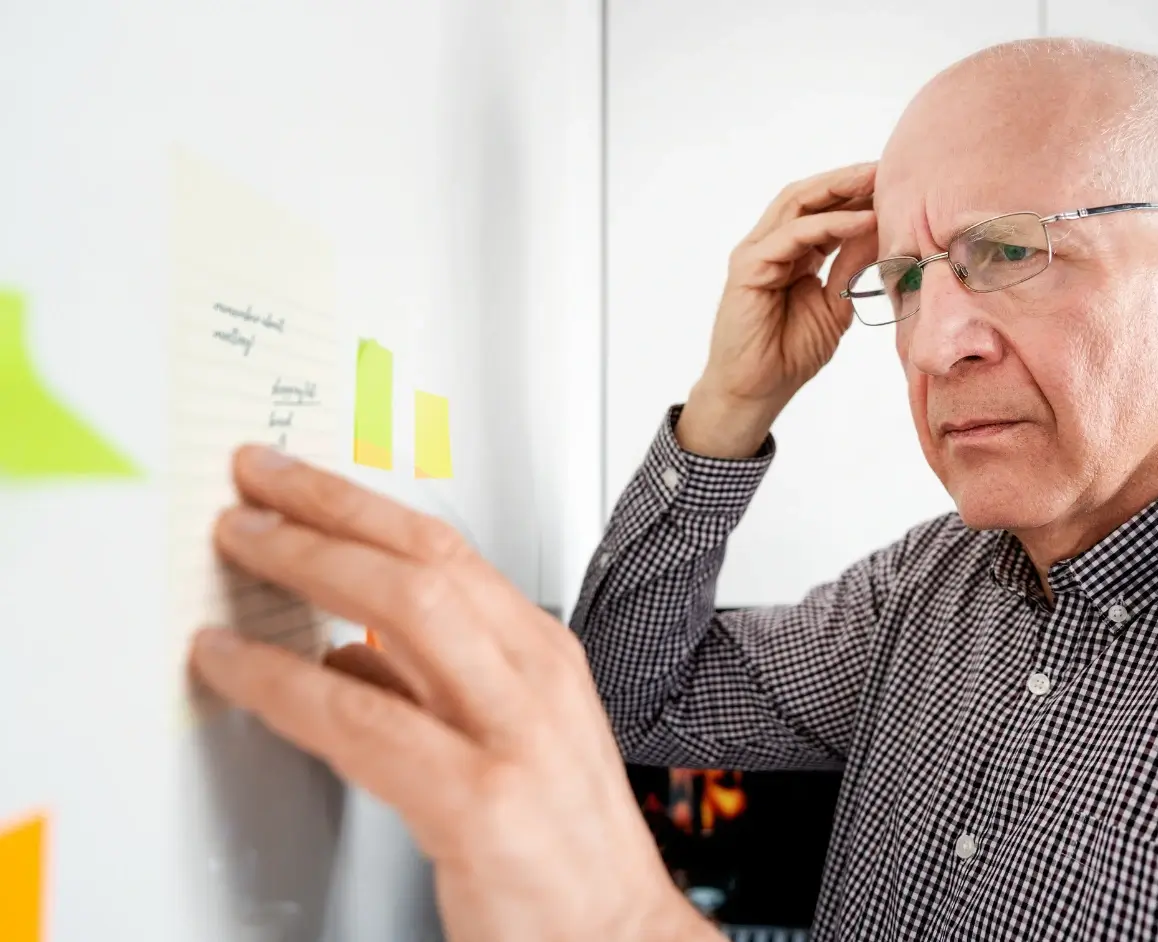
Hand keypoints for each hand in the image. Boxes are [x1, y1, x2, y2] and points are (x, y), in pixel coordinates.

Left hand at [188, 445, 716, 941]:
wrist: (613, 932)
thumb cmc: (562, 841)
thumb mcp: (509, 734)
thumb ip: (429, 686)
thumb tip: (342, 649)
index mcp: (542, 654)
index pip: (446, 549)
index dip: (359, 503)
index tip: (293, 480)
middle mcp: (535, 678)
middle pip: (425, 560)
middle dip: (327, 511)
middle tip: (251, 491)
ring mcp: (513, 735)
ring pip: (405, 612)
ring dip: (307, 567)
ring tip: (241, 552)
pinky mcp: (480, 802)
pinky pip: (364, 722)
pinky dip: (285, 683)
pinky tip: (239, 669)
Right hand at [677, 162, 879, 457]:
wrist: (757, 391)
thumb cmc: (790, 354)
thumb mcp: (835, 303)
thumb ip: (852, 265)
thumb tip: (882, 230)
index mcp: (791, 252)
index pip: (823, 209)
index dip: (856, 193)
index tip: (896, 182)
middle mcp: (770, 245)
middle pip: (809, 196)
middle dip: (849, 179)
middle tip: (888, 166)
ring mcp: (757, 253)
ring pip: (798, 204)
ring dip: (840, 189)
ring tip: (877, 180)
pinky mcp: (749, 268)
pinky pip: (793, 236)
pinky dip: (829, 225)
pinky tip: (863, 221)